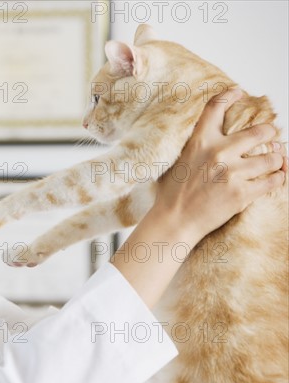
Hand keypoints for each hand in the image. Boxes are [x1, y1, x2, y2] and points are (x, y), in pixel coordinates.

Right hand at [154, 88, 285, 243]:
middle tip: (270, 136)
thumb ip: (197, 145)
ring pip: (272, 158)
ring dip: (275, 159)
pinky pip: (274, 180)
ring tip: (272, 161)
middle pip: (260, 131)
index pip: (216, 108)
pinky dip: (278, 178)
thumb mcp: (179, 160)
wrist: (175, 220)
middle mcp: (218, 153)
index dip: (230, 95)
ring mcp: (232, 173)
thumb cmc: (174, 193)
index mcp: (200, 142)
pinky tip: (274, 177)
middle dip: (269, 133)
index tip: (239, 92)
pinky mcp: (242, 193)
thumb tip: (214, 134)